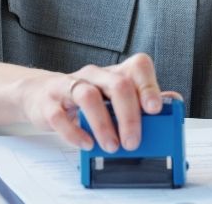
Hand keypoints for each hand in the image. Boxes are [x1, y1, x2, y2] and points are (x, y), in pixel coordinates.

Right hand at [18, 53, 178, 151]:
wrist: (40, 95)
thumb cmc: (83, 100)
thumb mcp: (112, 99)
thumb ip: (140, 101)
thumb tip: (171, 102)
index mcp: (114, 74)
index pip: (137, 66)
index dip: (149, 86)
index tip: (155, 109)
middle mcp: (94, 76)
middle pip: (117, 84)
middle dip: (129, 116)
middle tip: (133, 141)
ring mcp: (69, 86)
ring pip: (88, 96)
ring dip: (103, 124)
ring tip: (111, 146)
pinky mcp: (49, 102)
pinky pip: (59, 115)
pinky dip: (74, 132)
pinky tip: (86, 144)